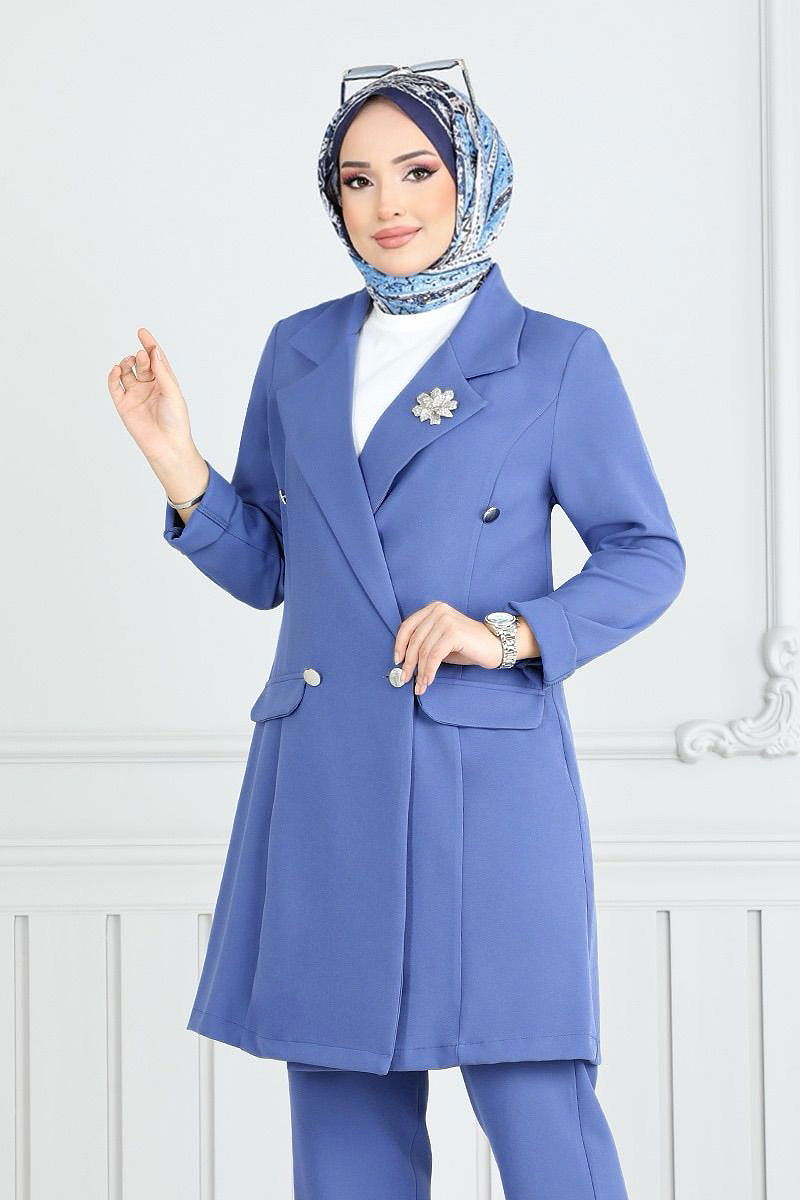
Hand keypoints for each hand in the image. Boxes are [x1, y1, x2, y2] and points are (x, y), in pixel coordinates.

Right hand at [107, 327, 195, 466]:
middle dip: (140, 357)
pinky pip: (114, 387)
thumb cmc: (176, 421)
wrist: (167, 446)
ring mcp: (135, 395)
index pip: (155, 359)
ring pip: (126, 373)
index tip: (142, 332)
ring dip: (126, 364)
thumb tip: (154, 351)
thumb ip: (162, 372)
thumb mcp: (172, 393)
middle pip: (140, 364)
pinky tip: (116, 370)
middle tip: (141, 357)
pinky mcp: (123, 405)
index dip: (149, 345)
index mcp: (164, 382)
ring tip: (128, 364)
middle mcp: (148, 387)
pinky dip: (112, 377)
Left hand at [393, 601, 503, 695]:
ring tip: (420, 685)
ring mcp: (446, 620)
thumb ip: (424, 644)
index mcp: (433, 608)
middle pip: (414, 640)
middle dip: (409, 663)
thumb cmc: (468, 646)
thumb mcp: (441, 641)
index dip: (399, 645)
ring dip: (420, 671)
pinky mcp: (453, 632)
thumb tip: (404, 662)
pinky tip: (429, 680)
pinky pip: (434, 656)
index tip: (397, 661)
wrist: (495, 645)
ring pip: (424, 651)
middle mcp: (438, 610)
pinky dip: (429, 671)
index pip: (407, 626)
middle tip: (405, 679)